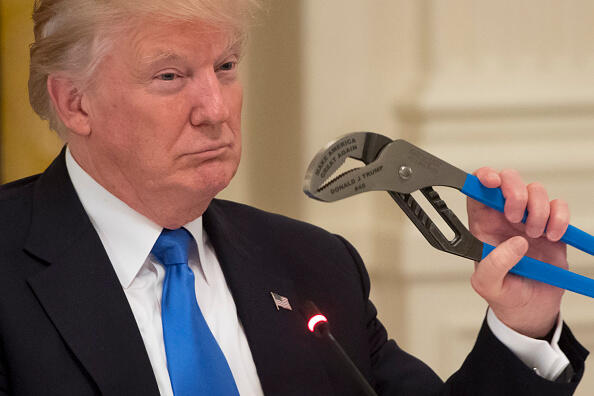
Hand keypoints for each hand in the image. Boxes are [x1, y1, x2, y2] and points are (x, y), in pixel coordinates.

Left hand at [467, 168, 569, 337]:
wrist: (531, 310)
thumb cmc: (503, 294)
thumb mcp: (487, 285)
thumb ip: (494, 265)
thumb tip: (514, 243)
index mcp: (482, 225)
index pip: (477, 190)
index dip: (483, 177)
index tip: (492, 181)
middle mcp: (503, 217)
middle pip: (508, 180)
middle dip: (514, 191)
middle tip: (515, 216)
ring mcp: (528, 219)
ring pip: (535, 190)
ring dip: (538, 210)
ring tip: (536, 236)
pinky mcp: (551, 226)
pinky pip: (559, 206)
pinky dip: (559, 218)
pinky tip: (552, 236)